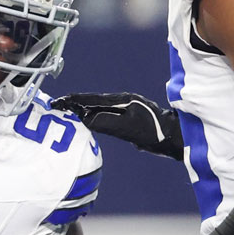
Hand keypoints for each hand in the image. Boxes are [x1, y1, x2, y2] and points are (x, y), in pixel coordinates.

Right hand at [52, 92, 182, 160]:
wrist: (175, 135)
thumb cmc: (154, 134)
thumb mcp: (128, 130)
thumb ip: (106, 123)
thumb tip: (85, 118)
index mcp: (122, 100)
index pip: (92, 99)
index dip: (74, 101)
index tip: (58, 102)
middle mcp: (124, 99)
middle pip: (94, 99)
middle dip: (75, 102)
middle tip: (58, 105)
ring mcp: (128, 105)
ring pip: (100, 104)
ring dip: (83, 106)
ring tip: (68, 110)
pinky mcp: (130, 113)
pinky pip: (106, 110)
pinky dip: (93, 111)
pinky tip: (88, 116)